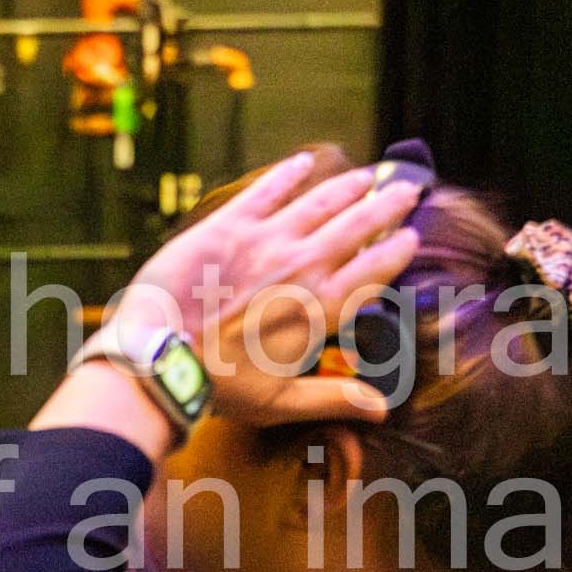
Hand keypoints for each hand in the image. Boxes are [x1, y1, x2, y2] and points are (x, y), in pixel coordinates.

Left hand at [116, 152, 421, 427]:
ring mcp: (266, 241)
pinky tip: (304, 161)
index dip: (396, 250)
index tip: (411, 236)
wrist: (160, 357)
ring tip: (368, 176)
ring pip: (320, 202)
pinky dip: (288, 173)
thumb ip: (333, 399)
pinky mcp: (228, 225)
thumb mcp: (278, 403)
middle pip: (357, 227)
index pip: (374, 271)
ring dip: (348, 186)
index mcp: (320, 308)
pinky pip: (266, 190)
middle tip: (406, 192)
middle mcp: (302, 267)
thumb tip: (381, 411)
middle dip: (385, 206)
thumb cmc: (217, 387)